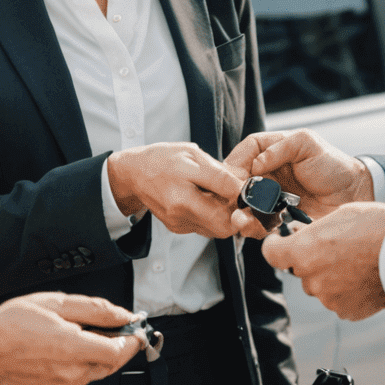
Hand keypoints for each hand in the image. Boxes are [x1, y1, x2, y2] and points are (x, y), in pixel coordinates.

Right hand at [0, 293, 142, 384]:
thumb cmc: (9, 326)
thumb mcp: (54, 303)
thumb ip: (94, 310)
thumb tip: (121, 314)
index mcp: (74, 349)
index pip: (121, 351)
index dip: (133, 338)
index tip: (135, 325)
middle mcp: (73, 374)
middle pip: (112, 363)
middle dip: (117, 344)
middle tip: (113, 324)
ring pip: (96, 370)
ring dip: (97, 353)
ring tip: (79, 331)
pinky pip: (79, 378)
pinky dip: (81, 363)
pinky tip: (64, 346)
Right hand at [106, 142, 243, 238]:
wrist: (134, 174)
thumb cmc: (162, 160)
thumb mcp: (192, 155)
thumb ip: (220, 172)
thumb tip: (246, 183)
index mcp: (183, 193)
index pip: (228, 199)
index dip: (244, 195)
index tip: (250, 188)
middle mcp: (180, 212)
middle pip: (225, 225)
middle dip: (237, 212)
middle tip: (237, 195)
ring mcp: (179, 223)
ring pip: (217, 229)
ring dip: (226, 215)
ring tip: (219, 195)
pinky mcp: (178, 228)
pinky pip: (205, 227)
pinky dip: (213, 216)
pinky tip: (206, 200)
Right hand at [225, 131, 372, 238]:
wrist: (354, 196)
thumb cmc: (334, 166)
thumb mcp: (308, 143)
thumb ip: (280, 147)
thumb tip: (256, 164)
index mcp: (273, 152)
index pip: (246, 152)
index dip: (236, 163)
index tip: (233, 177)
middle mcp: (269, 174)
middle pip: (239, 180)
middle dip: (232, 192)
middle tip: (232, 202)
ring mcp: (271, 197)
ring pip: (245, 204)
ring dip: (239, 212)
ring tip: (239, 219)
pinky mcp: (277, 218)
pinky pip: (258, 222)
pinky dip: (252, 226)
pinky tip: (252, 227)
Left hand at [259, 202, 384, 321]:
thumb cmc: (376, 227)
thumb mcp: (339, 215)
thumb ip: (314, 229)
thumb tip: (300, 232)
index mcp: (303, 251)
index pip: (271, 253)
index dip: (277, 245)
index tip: (284, 241)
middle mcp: (312, 278)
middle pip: (300, 270)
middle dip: (311, 259)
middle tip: (334, 248)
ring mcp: (329, 298)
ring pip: (321, 286)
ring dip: (330, 276)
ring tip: (355, 262)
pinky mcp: (348, 311)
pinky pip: (339, 300)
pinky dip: (346, 291)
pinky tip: (363, 277)